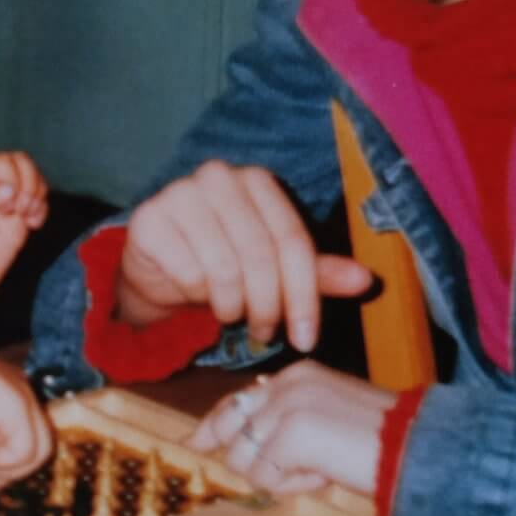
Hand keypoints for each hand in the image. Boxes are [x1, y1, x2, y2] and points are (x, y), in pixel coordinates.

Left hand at [0, 152, 48, 331]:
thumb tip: (11, 189)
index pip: (5, 161)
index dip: (14, 178)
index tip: (6, 205)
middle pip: (24, 166)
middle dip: (31, 183)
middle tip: (22, 207)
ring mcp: (4, 207)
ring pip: (34, 183)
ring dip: (39, 195)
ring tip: (27, 216)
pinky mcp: (15, 226)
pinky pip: (38, 206)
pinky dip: (43, 211)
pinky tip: (33, 224)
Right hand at [117, 160, 372, 350]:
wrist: (158, 266)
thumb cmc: (223, 262)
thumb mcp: (274, 268)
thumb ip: (316, 272)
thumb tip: (366, 280)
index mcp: (257, 180)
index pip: (292, 240)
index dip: (305, 295)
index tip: (308, 338)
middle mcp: (218, 177)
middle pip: (261, 256)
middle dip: (269, 306)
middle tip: (268, 333)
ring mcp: (179, 194)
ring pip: (224, 268)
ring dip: (233, 307)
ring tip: (233, 315)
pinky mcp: (149, 220)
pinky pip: (188, 273)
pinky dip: (196, 296)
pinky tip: (196, 295)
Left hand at [187, 361, 394, 495]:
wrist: (416, 448)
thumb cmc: (382, 442)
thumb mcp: (327, 419)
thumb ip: (287, 421)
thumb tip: (241, 443)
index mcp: (296, 375)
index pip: (237, 401)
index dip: (214, 426)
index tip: (195, 441)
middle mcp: (285, 384)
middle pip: (230, 432)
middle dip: (248, 461)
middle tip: (291, 470)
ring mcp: (285, 407)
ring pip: (243, 461)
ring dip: (279, 478)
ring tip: (321, 469)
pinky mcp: (289, 434)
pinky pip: (265, 478)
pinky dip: (293, 486)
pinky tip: (324, 475)